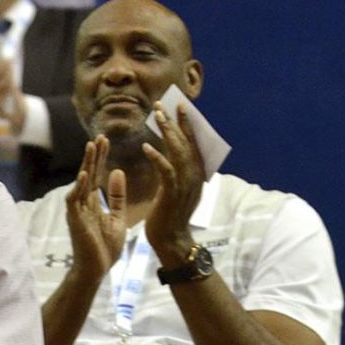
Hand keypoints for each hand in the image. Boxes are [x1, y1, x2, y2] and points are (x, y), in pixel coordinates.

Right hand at [66, 136, 126, 280]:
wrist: (96, 270)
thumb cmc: (104, 248)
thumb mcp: (117, 217)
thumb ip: (117, 196)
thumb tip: (117, 171)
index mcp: (94, 202)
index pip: (98, 174)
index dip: (102, 157)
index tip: (106, 140)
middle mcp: (83, 203)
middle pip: (89, 174)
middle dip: (95, 155)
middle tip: (101, 136)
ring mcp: (77, 211)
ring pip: (81, 182)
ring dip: (86, 165)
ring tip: (91, 147)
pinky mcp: (74, 220)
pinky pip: (74, 200)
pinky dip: (79, 187)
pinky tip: (84, 174)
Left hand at [142, 107, 206, 265]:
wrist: (172, 240)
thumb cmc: (171, 216)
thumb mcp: (178, 190)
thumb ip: (179, 172)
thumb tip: (175, 156)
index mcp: (196, 173)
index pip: (193, 143)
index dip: (188, 124)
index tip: (180, 107)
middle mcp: (194, 175)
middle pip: (186, 142)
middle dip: (175, 122)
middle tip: (163, 105)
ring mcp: (185, 184)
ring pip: (178, 152)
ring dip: (167, 132)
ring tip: (157, 117)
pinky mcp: (172, 193)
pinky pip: (166, 171)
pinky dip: (158, 158)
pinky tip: (147, 147)